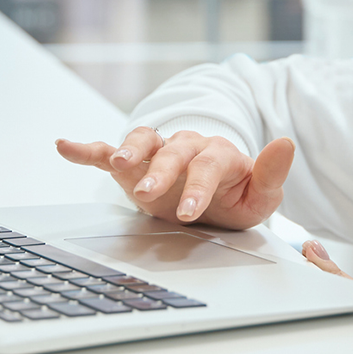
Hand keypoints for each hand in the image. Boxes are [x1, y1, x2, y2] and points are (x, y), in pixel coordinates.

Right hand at [55, 127, 293, 229]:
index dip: (198, 187)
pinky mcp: (135, 163)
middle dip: (160, 172)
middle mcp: (186, 146)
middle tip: (150, 193)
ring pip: (143, 142)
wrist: (216, 196)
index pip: (208, 166)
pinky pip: (108, 151)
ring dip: (128, 150)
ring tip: (115, 162)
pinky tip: (66, 146)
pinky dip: (87, 148)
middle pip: (172, 152)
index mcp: (219, 155)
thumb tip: (286, 143)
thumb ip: (271, 173)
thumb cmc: (236, 196)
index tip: (190, 211)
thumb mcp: (260, 195)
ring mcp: (159, 152)